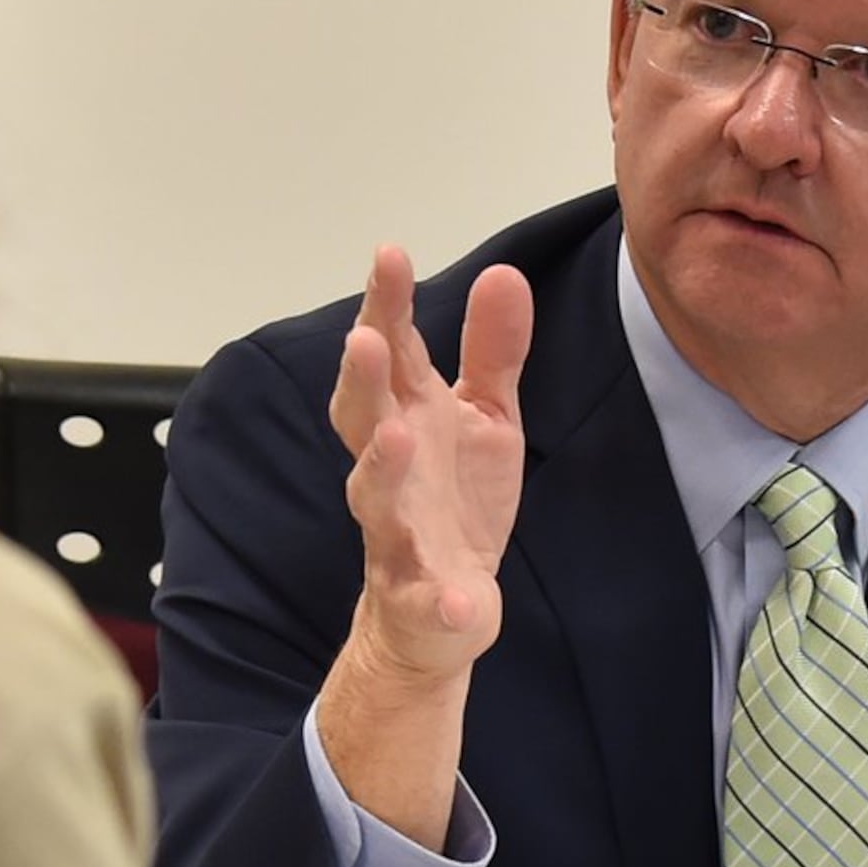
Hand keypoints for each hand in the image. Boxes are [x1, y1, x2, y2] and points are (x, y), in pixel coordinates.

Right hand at [311, 246, 531, 847]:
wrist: (439, 612)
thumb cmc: (455, 500)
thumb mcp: (486, 418)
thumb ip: (493, 351)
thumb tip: (503, 271)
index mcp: (408, 418)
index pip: (391, 354)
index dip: (386, 305)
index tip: (390, 254)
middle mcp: (390, 470)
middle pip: (364, 419)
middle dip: (364, 381)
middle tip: (367, 337)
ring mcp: (397, 534)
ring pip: (375, 500)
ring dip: (381, 468)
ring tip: (399, 437)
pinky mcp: (420, 598)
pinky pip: (425, 599)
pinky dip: (436, 598)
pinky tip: (453, 596)